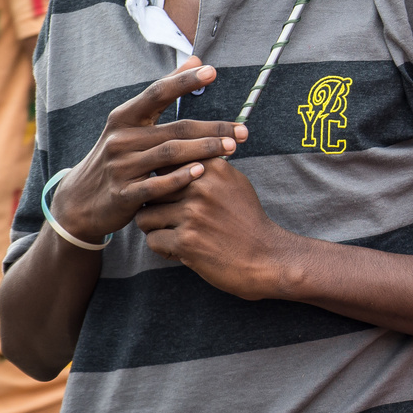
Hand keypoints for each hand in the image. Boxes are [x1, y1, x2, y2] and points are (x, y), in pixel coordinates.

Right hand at [48, 58, 245, 246]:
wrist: (80, 201)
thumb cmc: (118, 155)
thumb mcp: (132, 123)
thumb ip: (164, 93)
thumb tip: (196, 58)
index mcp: (124, 118)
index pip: (157, 93)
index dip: (184, 81)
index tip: (212, 71)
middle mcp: (120, 139)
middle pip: (176, 129)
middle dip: (213, 129)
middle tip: (243, 130)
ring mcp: (121, 167)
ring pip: (170, 154)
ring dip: (205, 150)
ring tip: (232, 148)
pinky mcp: (123, 194)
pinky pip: (156, 185)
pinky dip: (180, 177)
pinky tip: (202, 171)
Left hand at [135, 157, 298, 300]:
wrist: (266, 256)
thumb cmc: (247, 220)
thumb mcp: (235, 182)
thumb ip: (209, 167)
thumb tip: (179, 156)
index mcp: (213, 168)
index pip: (167, 163)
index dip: (163, 180)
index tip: (173, 194)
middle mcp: (201, 187)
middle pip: (151, 190)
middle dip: (156, 205)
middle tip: (173, 218)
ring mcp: (192, 214)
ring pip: (145, 216)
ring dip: (156, 228)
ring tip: (175, 234)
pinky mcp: (186, 241)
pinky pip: (152, 240)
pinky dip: (163, 248)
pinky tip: (182, 250)